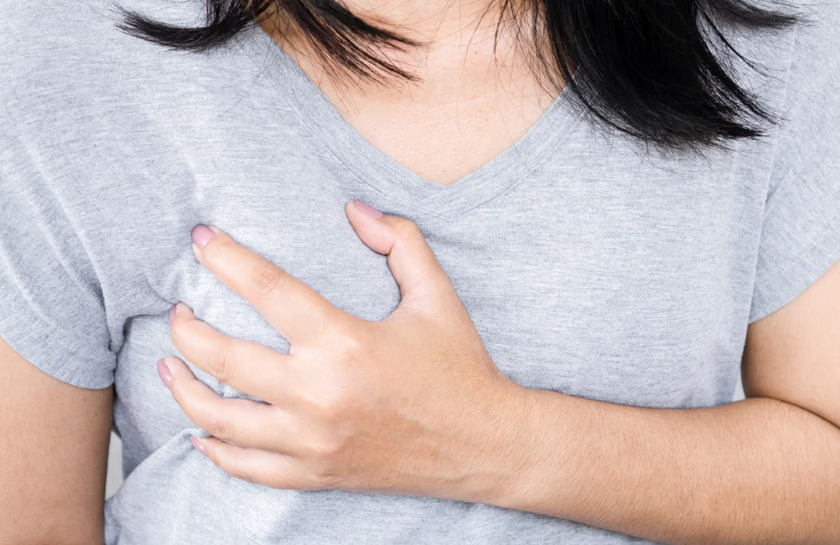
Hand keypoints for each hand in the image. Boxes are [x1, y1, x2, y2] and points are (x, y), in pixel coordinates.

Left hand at [157, 201, 529, 501]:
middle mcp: (319, 396)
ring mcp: (313, 441)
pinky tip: (202, 430)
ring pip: (219, 418)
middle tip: (178, 310)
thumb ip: (400, 242)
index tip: (201, 240)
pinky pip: (245, 466)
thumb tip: (354, 208)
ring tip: (170, 365)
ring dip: (183, 388)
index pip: (267, 290)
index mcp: (346, 343)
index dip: (227, 258)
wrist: (484, 444)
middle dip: (187, 328)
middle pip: (223, 356)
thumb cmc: (461, 368)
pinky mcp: (315, 473)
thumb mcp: (438, 296)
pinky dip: (214, 448)